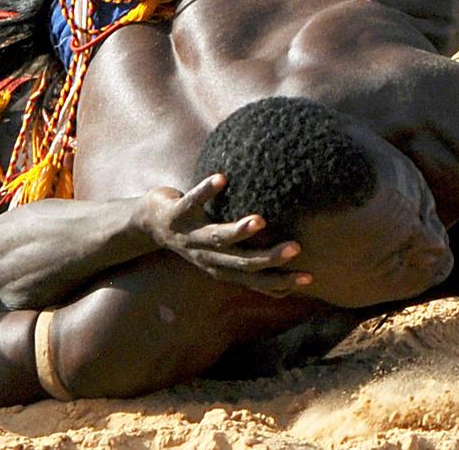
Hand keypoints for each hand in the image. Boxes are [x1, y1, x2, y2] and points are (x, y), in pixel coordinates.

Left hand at [135, 176, 311, 295]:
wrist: (150, 223)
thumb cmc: (196, 236)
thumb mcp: (222, 254)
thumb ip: (249, 262)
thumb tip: (285, 279)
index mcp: (220, 267)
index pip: (254, 280)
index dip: (280, 281)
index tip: (309, 278)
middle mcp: (205, 255)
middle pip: (239, 262)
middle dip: (268, 258)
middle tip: (295, 248)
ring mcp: (189, 235)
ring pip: (216, 237)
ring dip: (238, 231)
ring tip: (260, 220)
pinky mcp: (175, 213)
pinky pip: (192, 201)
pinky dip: (205, 191)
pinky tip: (221, 178)